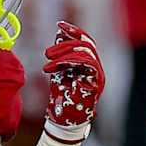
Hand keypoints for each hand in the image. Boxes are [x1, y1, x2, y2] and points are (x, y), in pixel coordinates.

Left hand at [41, 21, 103, 141]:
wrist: (63, 121)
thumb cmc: (62, 99)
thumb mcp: (59, 72)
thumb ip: (61, 55)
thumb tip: (59, 34)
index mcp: (89, 65)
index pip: (86, 42)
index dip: (74, 31)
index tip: (59, 24)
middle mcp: (96, 69)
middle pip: (87, 44)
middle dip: (66, 42)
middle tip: (47, 52)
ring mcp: (98, 76)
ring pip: (86, 52)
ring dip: (64, 53)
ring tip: (47, 60)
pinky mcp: (95, 83)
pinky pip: (86, 63)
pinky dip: (68, 61)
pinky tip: (53, 67)